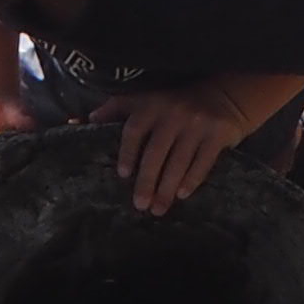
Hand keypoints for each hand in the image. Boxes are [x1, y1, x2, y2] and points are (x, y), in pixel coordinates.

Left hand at [93, 88, 246, 216]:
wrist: (224, 95)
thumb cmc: (174, 102)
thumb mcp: (145, 99)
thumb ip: (115, 109)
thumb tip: (78, 122)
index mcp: (151, 105)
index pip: (134, 130)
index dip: (127, 152)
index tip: (123, 175)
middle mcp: (172, 113)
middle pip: (156, 152)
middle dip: (147, 181)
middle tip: (140, 205)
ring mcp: (196, 124)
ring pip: (179, 162)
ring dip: (167, 188)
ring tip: (158, 209)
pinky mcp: (218, 134)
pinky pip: (203, 162)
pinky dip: (192, 180)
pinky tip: (183, 195)